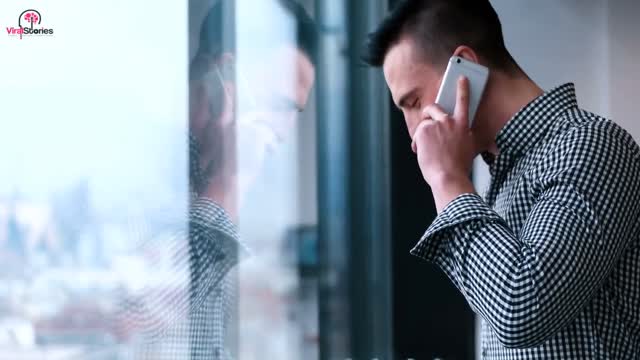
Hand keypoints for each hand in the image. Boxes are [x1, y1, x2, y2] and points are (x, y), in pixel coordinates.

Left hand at [411, 76, 476, 210]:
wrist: (448, 177)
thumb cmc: (458, 167)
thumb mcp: (468, 147)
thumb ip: (464, 135)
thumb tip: (463, 133)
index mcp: (463, 125)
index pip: (463, 101)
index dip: (462, 88)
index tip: (461, 77)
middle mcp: (450, 121)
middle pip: (434, 108)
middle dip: (428, 113)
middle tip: (427, 123)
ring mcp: (436, 125)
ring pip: (424, 123)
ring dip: (422, 135)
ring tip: (426, 149)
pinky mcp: (424, 130)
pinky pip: (417, 133)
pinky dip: (417, 143)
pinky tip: (421, 152)